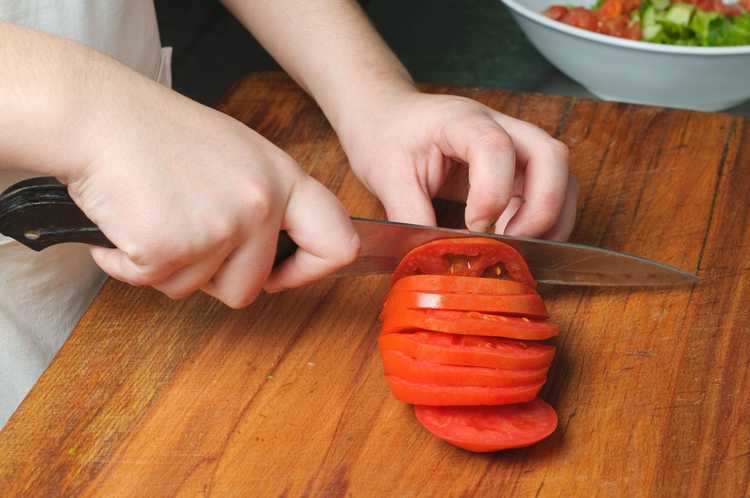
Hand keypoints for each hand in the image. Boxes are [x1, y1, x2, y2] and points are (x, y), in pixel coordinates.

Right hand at [62, 78, 357, 306]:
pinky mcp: (170, 248)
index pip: (338, 243)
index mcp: (282, 180)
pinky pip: (152, 283)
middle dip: (213, 277)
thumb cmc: (157, 133)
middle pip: (250, 288)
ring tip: (154, 213)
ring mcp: (218, 228)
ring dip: (169, 267)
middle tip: (184, 232)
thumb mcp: (238, 156)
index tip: (282, 273)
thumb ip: (267, 203)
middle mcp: (260, 205)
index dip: (311, 270)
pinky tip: (127, 220)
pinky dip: (130, 264)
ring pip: (197, 291)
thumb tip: (281, 256)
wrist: (94, 115)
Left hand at [338, 90, 577, 240]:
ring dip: (550, 218)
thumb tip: (434, 259)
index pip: (496, 147)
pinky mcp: (514, 171)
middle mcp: (498, 127)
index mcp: (461, 121)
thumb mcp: (386, 176)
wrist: (386, 117)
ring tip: (519, 249)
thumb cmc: (385, 136)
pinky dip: (540, 223)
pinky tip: (513, 244)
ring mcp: (512, 148)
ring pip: (559, 176)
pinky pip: (545, 194)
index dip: (492, 193)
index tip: (473, 226)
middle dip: (543, 207)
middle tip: (513, 242)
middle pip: (550, 156)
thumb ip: (410, 217)